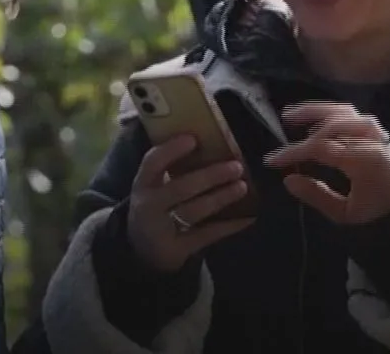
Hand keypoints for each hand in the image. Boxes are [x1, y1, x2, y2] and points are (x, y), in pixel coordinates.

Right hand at [124, 135, 255, 273]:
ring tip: (242, 187)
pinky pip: (206, 235)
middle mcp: (149, 206)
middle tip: (236, 166)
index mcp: (143, 184)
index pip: (153, 163)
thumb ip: (173, 169)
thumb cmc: (156, 207)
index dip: (171, 150)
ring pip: (195, 211)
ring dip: (221, 198)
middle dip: (210, 176)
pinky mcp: (177, 249)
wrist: (142, 250)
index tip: (193, 139)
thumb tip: (212, 144)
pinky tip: (247, 218)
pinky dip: (228, 226)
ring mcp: (162, 230)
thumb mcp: (154, 188)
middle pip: (180, 188)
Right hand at [265, 103, 389, 225]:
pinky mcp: (375, 130)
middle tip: (281, 138)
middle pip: (331, 125)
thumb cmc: (376, 212)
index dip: (294, 152)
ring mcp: (375, 131)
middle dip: (303, 131)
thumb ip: (316, 196)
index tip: (272, 161)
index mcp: (363, 161)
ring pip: (342, 111)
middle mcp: (370, 140)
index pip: (321, 148)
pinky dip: (331, 112)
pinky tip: (315, 119)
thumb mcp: (345, 214)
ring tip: (292, 116)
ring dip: (316, 112)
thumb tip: (288, 179)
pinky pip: (351, 113)